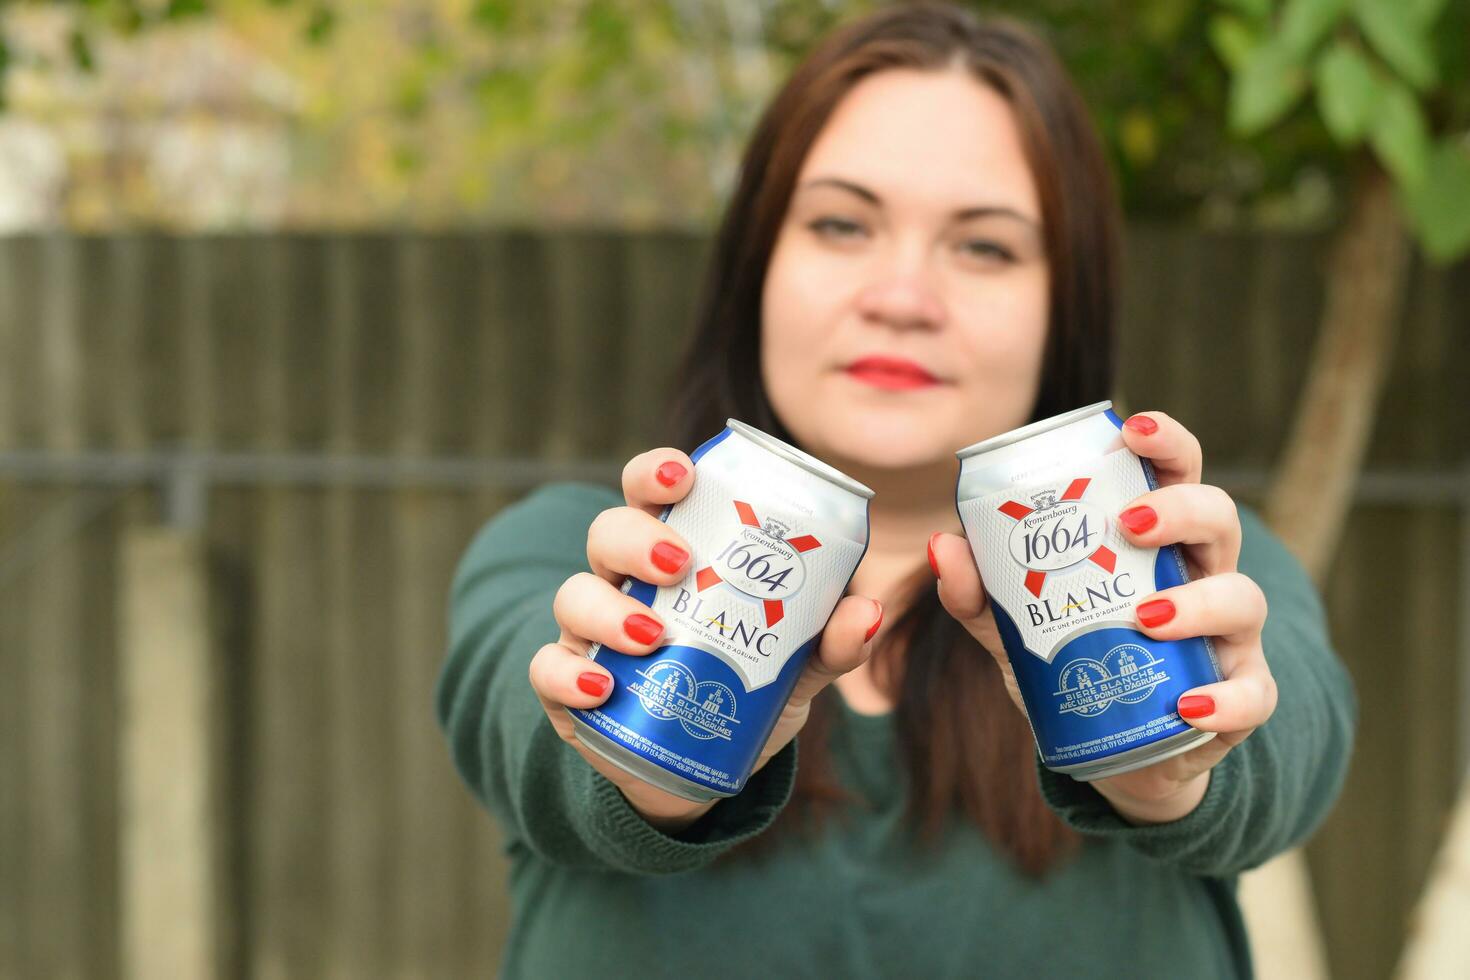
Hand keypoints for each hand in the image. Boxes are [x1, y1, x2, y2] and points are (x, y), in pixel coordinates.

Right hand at [529, 448, 882, 831]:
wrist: (693, 771)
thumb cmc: (740, 691)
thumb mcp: (794, 668)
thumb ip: (829, 640)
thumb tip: (867, 609)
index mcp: (675, 555)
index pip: (652, 492)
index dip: (657, 472)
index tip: (683, 474)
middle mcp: (624, 583)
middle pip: (607, 533)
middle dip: (636, 538)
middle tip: (677, 562)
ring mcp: (590, 633)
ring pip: (574, 595)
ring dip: (609, 609)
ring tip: (653, 634)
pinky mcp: (568, 688)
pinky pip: (548, 668)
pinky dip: (569, 673)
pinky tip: (603, 686)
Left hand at [929, 411, 1274, 824]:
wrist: (1117, 752)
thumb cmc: (1078, 662)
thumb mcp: (1020, 629)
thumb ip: (982, 592)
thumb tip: (943, 545)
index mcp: (1156, 542)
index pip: (1174, 474)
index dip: (1166, 443)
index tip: (1134, 429)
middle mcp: (1203, 575)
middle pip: (1219, 519)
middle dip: (1180, 510)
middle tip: (1128, 523)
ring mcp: (1229, 636)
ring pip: (1241, 598)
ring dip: (1197, 602)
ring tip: (1146, 617)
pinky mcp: (1242, 697)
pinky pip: (1253, 694)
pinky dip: (1225, 699)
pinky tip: (1186, 703)